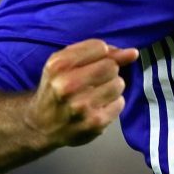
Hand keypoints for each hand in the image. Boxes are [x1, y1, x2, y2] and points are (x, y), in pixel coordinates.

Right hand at [24, 39, 138, 147]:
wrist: (40, 125)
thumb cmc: (57, 87)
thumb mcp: (66, 63)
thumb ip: (99, 52)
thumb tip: (133, 53)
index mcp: (58, 66)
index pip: (100, 48)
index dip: (102, 54)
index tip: (93, 62)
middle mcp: (67, 86)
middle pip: (111, 66)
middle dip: (107, 71)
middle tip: (94, 81)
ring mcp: (81, 107)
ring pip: (118, 84)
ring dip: (111, 88)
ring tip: (95, 95)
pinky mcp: (94, 123)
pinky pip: (120, 103)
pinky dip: (112, 104)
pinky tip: (97, 108)